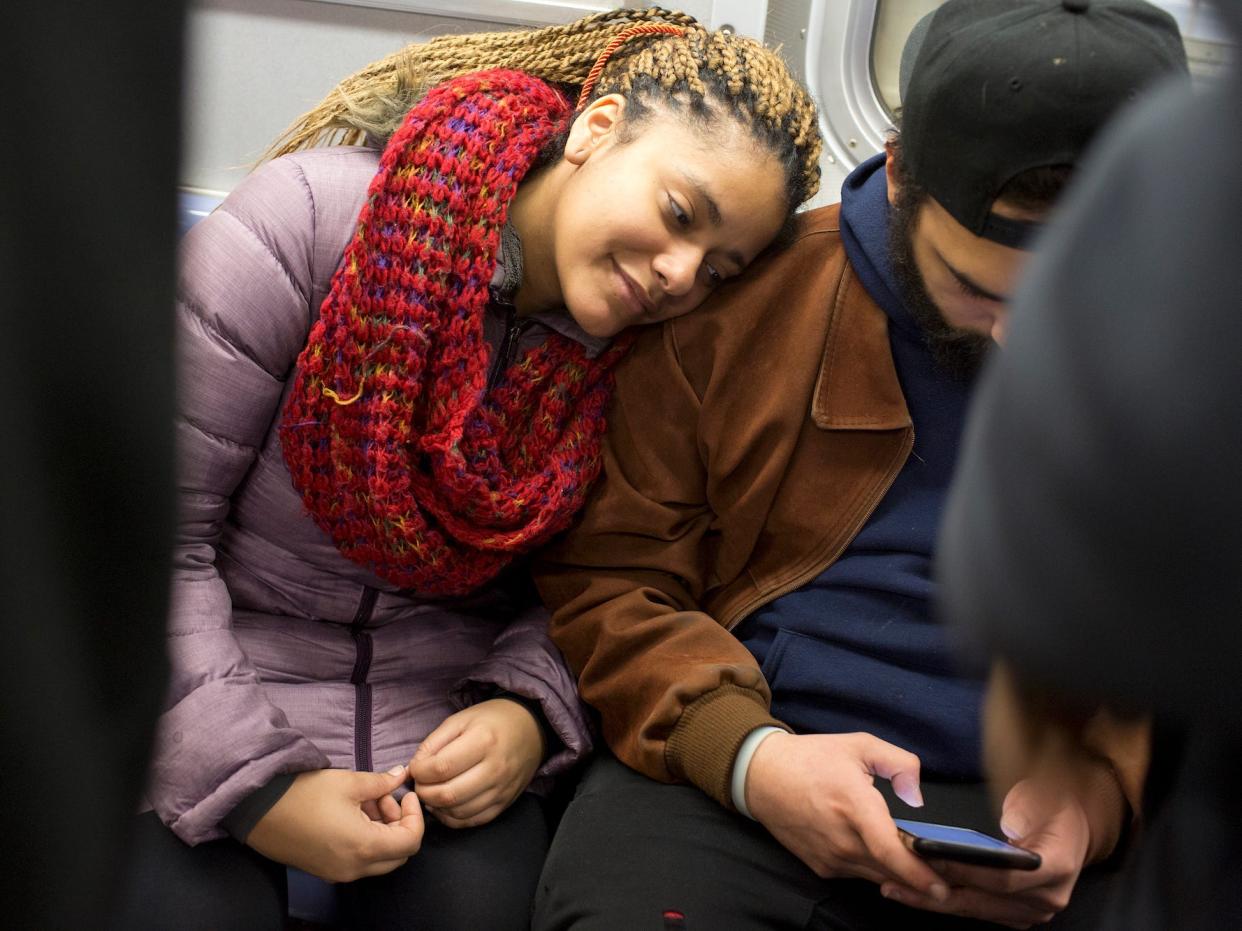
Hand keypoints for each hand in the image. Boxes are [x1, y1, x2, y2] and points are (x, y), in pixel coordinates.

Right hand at [245, 766, 423, 881]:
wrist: (257, 809)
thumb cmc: (303, 793)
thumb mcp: (348, 782)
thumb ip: (382, 782)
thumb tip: (401, 776)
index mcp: (364, 846)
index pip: (411, 841)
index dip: (415, 816)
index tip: (406, 794)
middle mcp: (353, 868)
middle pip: (398, 854)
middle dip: (400, 824)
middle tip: (385, 797)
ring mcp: (338, 873)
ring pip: (379, 859)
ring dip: (383, 831)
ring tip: (367, 801)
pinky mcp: (325, 871)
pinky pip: (359, 861)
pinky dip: (366, 840)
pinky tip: (353, 814)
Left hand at [411, 697, 543, 828]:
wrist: (531, 729)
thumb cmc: (492, 721)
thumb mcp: (460, 719)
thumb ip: (433, 743)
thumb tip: (414, 769)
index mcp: (483, 740)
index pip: (441, 767)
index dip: (420, 772)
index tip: (416, 768)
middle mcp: (496, 768)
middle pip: (448, 794)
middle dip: (424, 792)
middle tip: (420, 783)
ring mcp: (502, 789)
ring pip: (458, 812)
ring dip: (436, 807)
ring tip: (432, 793)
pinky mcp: (505, 803)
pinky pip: (473, 821)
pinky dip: (453, 818)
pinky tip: (446, 805)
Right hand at [746, 731, 947, 899]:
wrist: (762, 776)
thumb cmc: (811, 759)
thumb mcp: (860, 745)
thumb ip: (900, 764)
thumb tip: (916, 798)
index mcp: (853, 804)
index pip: (889, 851)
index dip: (918, 874)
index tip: (940, 887)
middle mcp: (841, 838)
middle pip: (891, 870)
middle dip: (919, 874)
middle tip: (940, 868)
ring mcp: (830, 856)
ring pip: (877, 876)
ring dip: (897, 871)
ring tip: (910, 855)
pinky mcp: (822, 867)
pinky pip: (859, 874)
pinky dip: (875, 867)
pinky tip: (878, 849)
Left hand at [879, 775, 1096, 927]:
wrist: (1072, 826)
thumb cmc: (1053, 804)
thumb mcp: (1044, 793)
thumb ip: (1027, 808)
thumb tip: (1010, 828)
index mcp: (1056, 867)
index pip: (1003, 877)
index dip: (964, 870)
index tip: (929, 857)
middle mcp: (1047, 897)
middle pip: (983, 900)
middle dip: (936, 889)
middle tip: (896, 877)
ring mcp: (1032, 910)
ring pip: (974, 910)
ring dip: (932, 900)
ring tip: (894, 887)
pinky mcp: (1016, 914)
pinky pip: (975, 910)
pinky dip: (944, 900)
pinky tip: (913, 891)